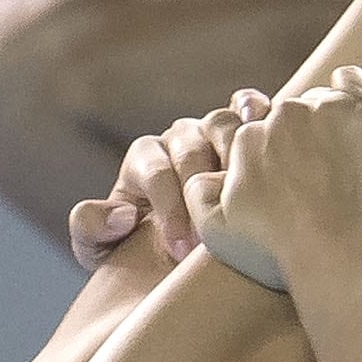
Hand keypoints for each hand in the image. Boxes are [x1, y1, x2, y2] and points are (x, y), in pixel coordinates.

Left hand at [67, 96, 258, 268]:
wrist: (175, 253)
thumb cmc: (137, 251)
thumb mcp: (99, 249)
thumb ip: (90, 230)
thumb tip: (121, 215)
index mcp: (144, 160)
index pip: (156, 173)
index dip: (170, 210)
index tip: (181, 250)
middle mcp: (179, 139)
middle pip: (191, 148)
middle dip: (203, 191)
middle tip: (217, 234)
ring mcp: (214, 130)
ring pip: (223, 125)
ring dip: (237, 155)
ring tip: (252, 193)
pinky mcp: (246, 131)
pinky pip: (252, 108)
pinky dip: (260, 113)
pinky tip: (271, 139)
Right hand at [188, 69, 361, 294]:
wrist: (339, 261)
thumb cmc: (277, 253)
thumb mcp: (213, 230)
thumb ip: (197, 190)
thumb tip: (203, 168)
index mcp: (245, 139)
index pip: (253, 130)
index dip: (268, 155)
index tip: (285, 176)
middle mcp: (280, 116)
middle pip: (286, 113)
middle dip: (295, 136)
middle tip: (314, 173)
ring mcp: (323, 109)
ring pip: (319, 100)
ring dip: (326, 120)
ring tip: (340, 159)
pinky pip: (353, 79)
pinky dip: (352, 87)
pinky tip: (356, 110)